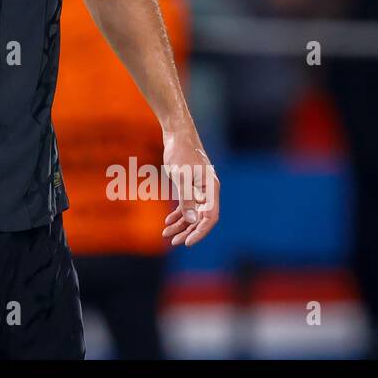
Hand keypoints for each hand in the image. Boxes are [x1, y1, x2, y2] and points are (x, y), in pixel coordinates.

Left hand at [162, 127, 219, 246]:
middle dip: (188, 231)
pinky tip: (168, 222)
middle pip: (201, 218)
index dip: (200, 231)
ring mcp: (200, 189)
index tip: (187, 242)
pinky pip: (187, 205)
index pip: (210, 217)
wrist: (177, 135)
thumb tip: (193, 220)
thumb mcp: (181, 177)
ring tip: (166, 234)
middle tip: (173, 241)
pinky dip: (178, 214)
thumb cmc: (180, 152)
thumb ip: (187, 199)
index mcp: (211, 188)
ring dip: (181, 225)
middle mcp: (208, 191)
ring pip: (193, 213)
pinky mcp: (191, 185)